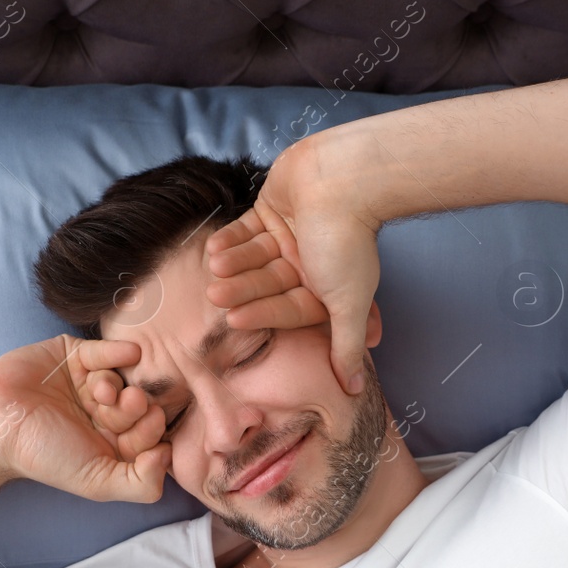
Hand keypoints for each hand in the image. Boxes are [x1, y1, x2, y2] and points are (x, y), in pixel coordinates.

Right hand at [0, 334, 170, 502]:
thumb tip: (170, 456)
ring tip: (101, 392)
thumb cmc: (44, 456)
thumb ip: (142, 483)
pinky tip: (129, 354)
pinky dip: (119, 351)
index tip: (144, 430)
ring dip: (119, 383)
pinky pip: (106, 350)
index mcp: (114, 443)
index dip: (153, 430)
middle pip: (141, 404)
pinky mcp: (75, 356)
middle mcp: (106, 413)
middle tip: (126, 406)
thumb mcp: (98, 482)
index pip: (151, 433)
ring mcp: (91, 382)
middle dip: (137, 406)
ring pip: (123, 377)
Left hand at [204, 132, 382, 394]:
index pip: (288, 310)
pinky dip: (231, 238)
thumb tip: (354, 390)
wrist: (344, 178)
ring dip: (234, 264)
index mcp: (325, 288)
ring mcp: (289, 236)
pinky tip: (213, 247)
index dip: (261, 314)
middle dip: (242, 290)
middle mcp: (308, 265)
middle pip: (267, 285)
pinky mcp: (273, 209)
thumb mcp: (348, 300)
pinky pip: (247, 230)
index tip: (234, 319)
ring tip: (214, 268)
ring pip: (255, 258)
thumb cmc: (347, 240)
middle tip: (215, 296)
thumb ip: (347, 345)